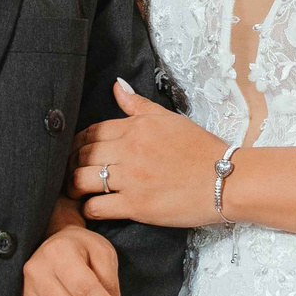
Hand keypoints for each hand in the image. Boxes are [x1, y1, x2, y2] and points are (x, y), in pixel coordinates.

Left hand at [72, 79, 228, 228]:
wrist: (226, 179)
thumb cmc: (201, 150)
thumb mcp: (170, 119)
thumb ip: (138, 105)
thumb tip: (116, 86)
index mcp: (136, 127)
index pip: (91, 131)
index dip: (77, 143)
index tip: (75, 152)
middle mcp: (129, 150)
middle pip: (81, 154)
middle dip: (69, 164)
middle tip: (70, 172)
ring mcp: (131, 178)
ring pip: (81, 179)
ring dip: (72, 187)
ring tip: (75, 192)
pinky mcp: (136, 205)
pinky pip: (97, 206)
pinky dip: (88, 209)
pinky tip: (91, 209)